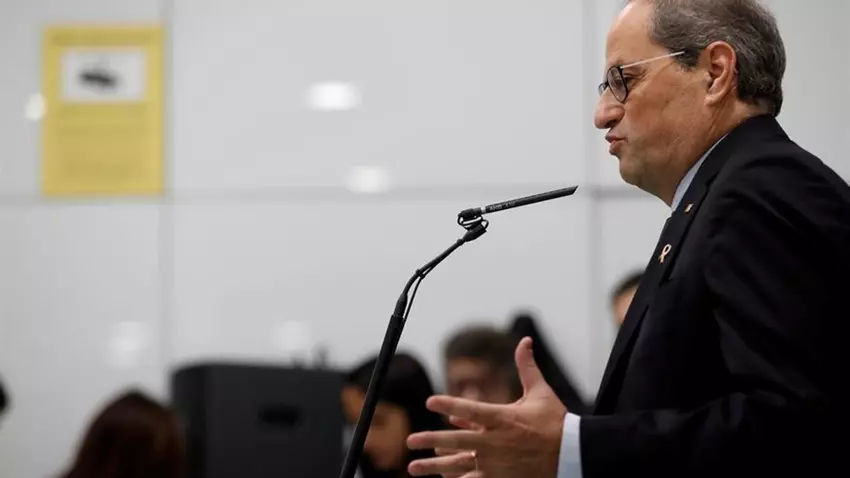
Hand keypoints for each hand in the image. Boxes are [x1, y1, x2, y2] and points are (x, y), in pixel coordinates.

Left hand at [407, 337, 566, 477]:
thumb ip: (527, 367)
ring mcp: (496, 463)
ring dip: (434, 466)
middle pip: (457, 441)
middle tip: (410, 440)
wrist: (571, 455)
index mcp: (503, 418)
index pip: (471, 409)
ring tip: (413, 467)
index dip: (450, 404)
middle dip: (431, 440)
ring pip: (459, 465)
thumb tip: (525, 340)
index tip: (431, 401)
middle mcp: (495, 442)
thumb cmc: (555, 422)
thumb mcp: (541, 392)